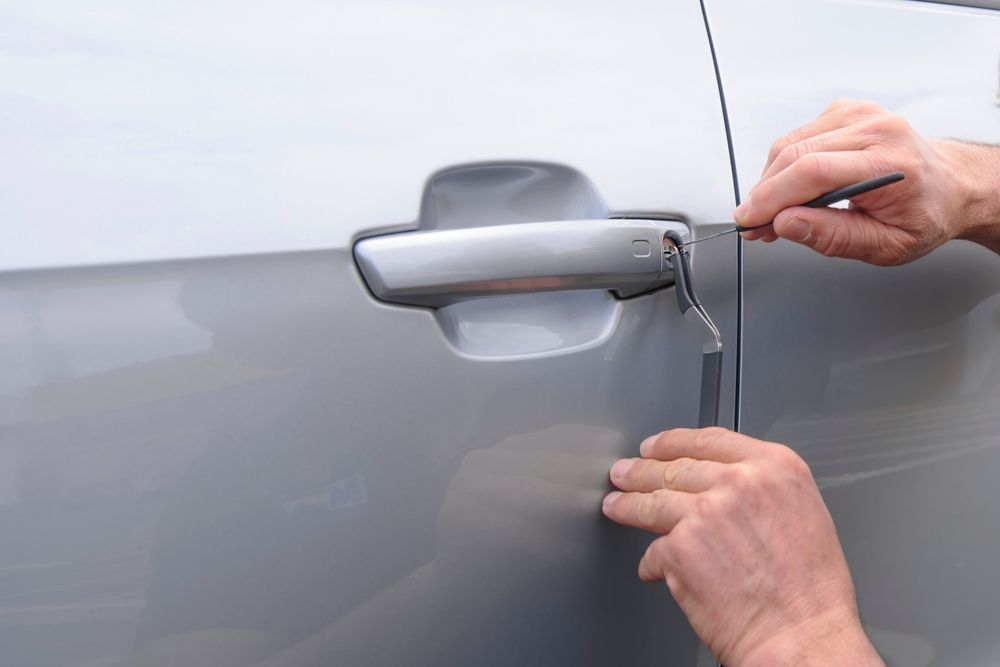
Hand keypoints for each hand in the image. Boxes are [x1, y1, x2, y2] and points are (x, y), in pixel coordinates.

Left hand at [602, 427, 883, 666]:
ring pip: (653, 500)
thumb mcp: (801, 513)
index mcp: (776, 468)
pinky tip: (653, 568)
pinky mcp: (681, 547)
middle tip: (625, 473)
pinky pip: (653, 549)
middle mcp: (740, 482)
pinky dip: (651, 562)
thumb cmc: (810, 592)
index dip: (673, 442)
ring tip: (616, 505)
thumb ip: (761, 490)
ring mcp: (706, 512)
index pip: (710, 440)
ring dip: (628, 504)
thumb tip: (721, 487)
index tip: (656, 446)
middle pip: (675, 467)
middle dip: (642, 470)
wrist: (803, 638)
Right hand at [736, 99, 999, 264]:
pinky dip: (784, 165)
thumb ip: (833, 237)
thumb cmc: (925, 214)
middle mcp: (875, 128)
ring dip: (771, 181)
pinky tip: (792, 188)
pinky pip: (797, 137)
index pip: (811, 172)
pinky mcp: (846, 111)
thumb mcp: (885, 245)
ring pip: (789, 144)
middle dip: (763, 194)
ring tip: (773, 212)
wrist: (951, 186)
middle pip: (793, 155)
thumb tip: (785, 224)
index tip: (748, 222)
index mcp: (889, 161)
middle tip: (755, 225)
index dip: (770, 198)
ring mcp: (859, 114)